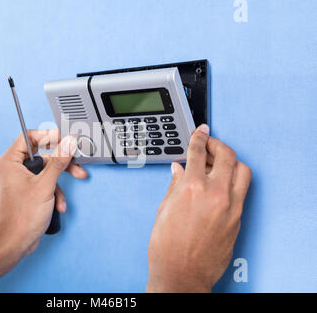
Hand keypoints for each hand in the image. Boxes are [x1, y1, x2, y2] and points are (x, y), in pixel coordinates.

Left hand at [0, 129, 86, 271]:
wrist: (14, 243)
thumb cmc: (20, 217)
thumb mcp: (45, 185)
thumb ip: (59, 162)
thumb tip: (68, 143)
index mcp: (9, 162)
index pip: (28, 137)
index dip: (47, 136)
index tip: (63, 138)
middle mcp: (12, 169)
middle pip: (42, 156)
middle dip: (60, 165)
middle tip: (76, 167)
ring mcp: (19, 181)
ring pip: (45, 172)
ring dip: (58, 184)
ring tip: (63, 196)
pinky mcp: (25, 192)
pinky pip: (43, 184)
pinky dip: (52, 193)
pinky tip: (57, 205)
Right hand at [146, 124, 251, 291]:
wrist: (181, 274)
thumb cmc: (167, 247)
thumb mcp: (164, 209)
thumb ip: (174, 185)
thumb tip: (179, 169)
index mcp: (192, 188)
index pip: (199, 152)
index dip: (199, 138)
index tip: (201, 131)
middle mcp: (215, 194)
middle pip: (227, 155)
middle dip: (218, 144)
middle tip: (210, 143)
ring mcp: (230, 207)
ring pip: (242, 170)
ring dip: (232, 161)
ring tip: (218, 162)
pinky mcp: (237, 219)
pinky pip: (242, 190)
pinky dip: (234, 180)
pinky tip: (221, 182)